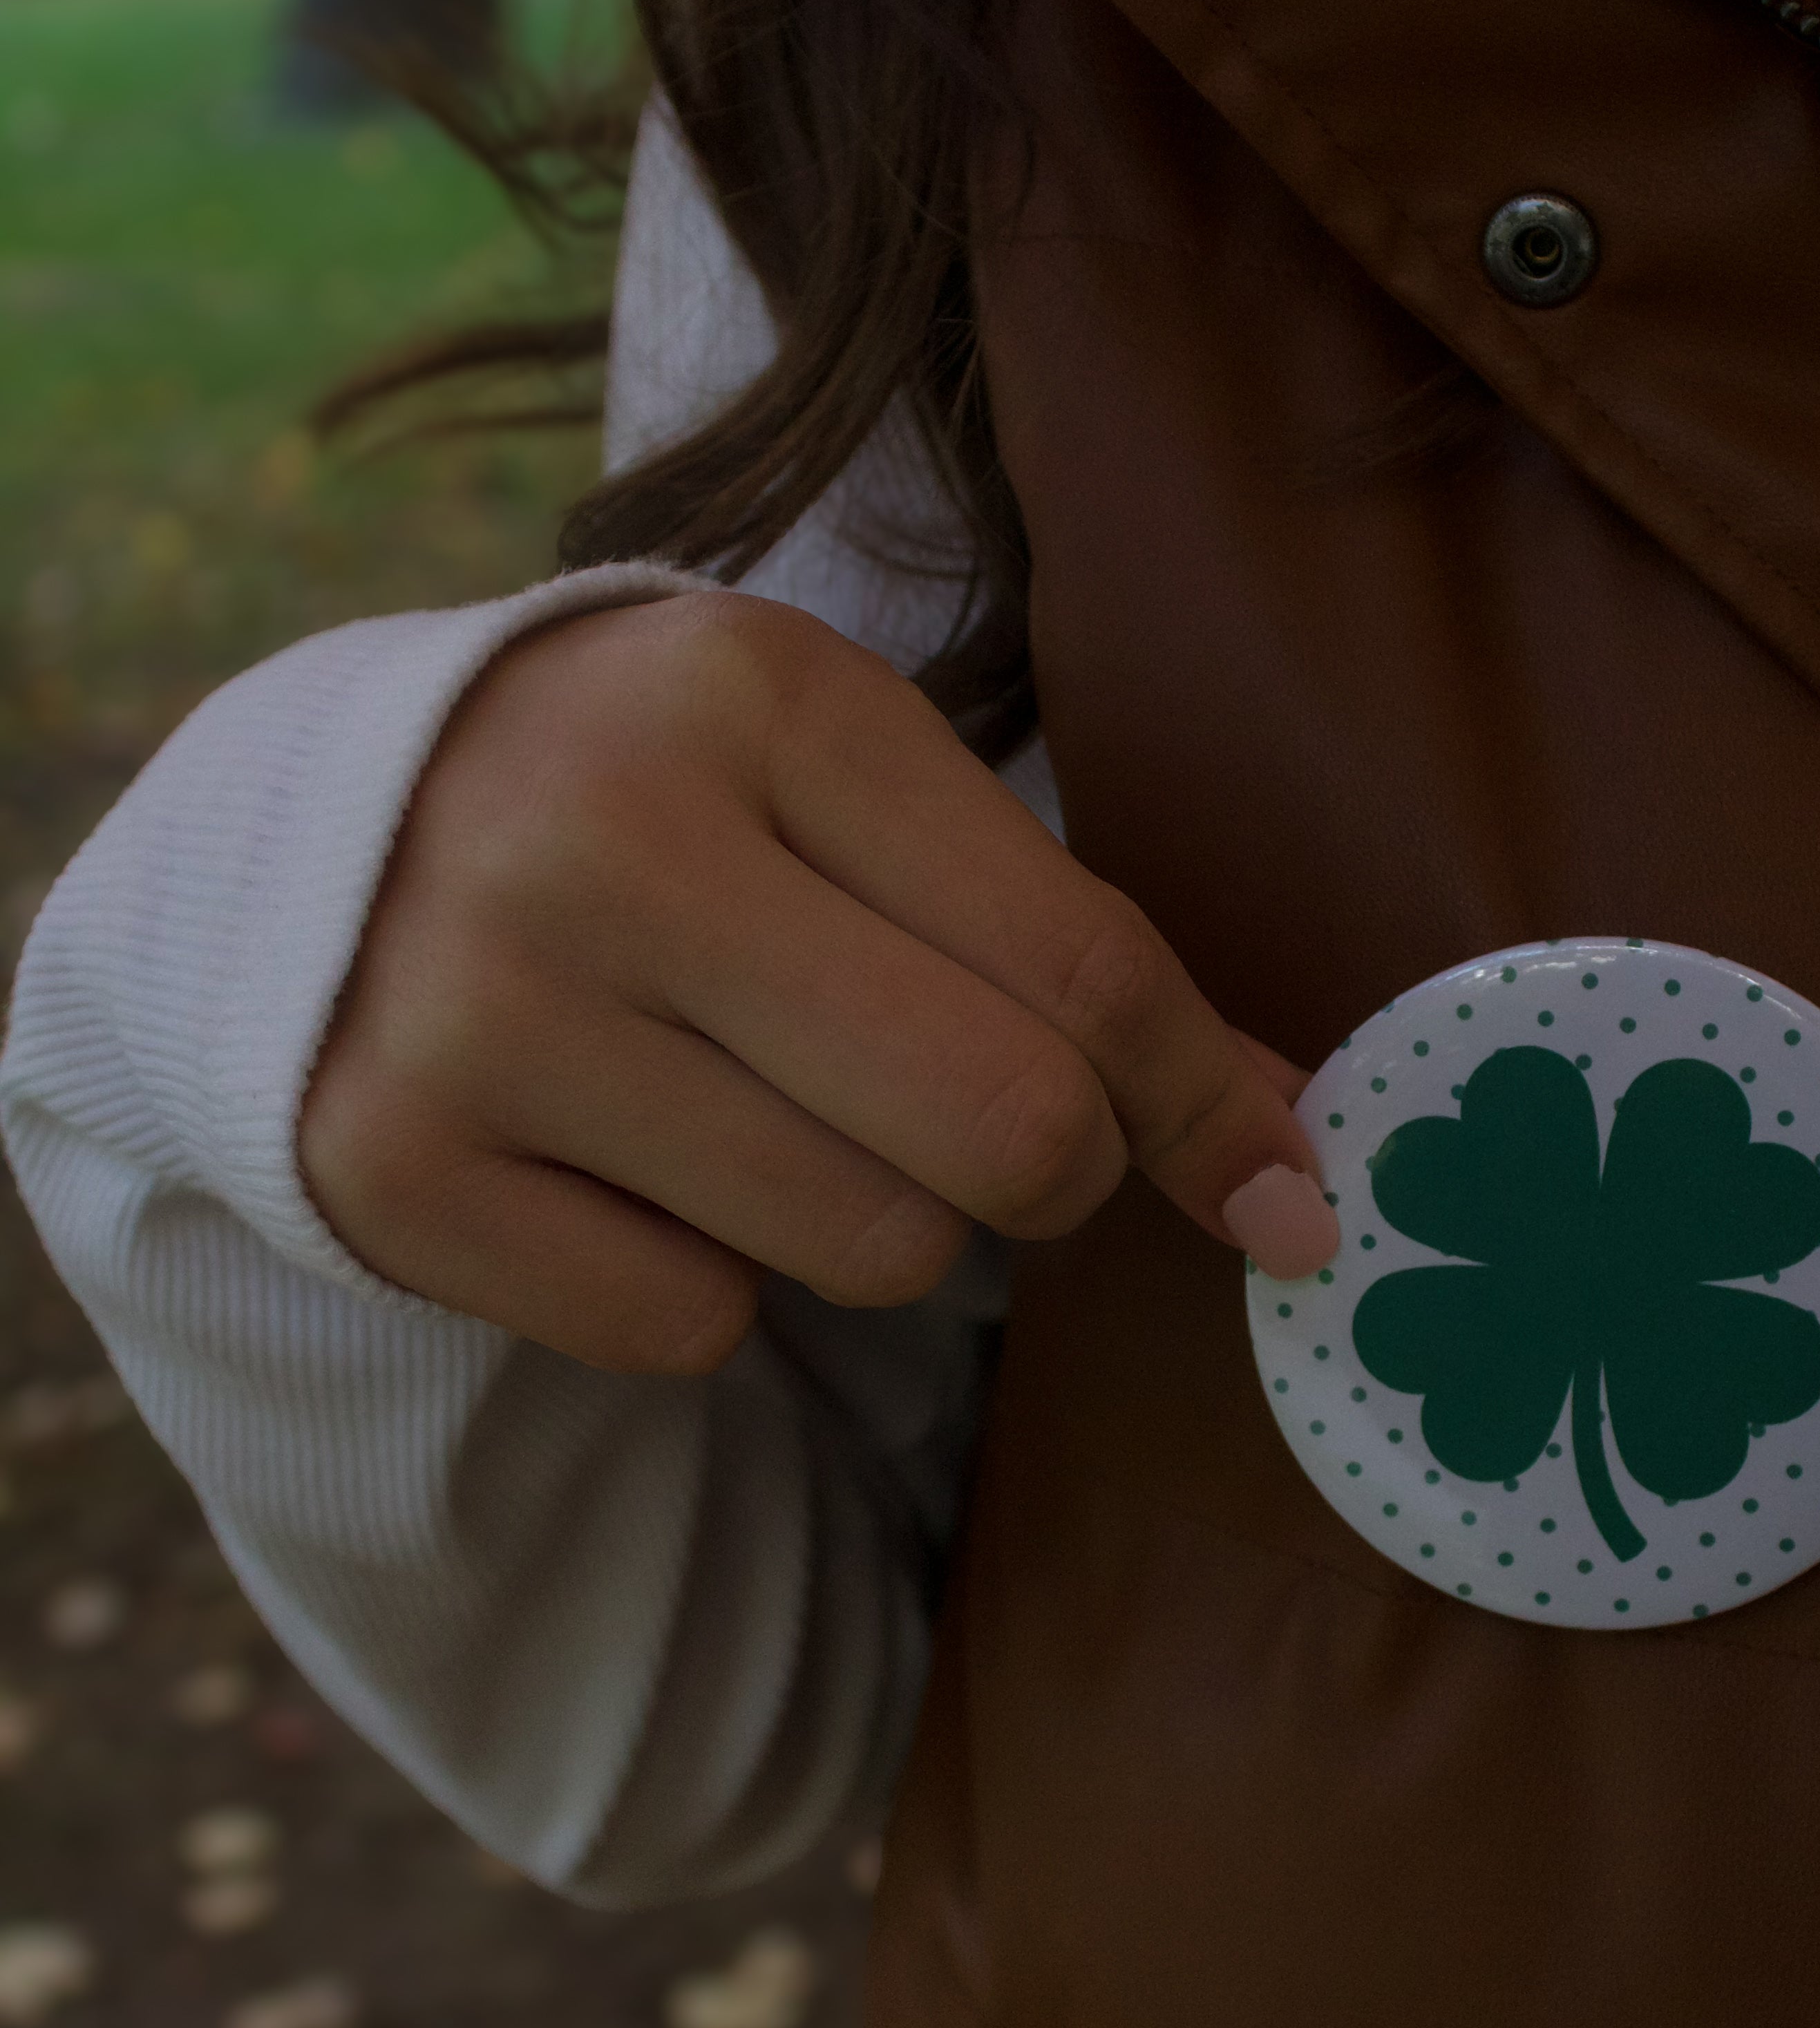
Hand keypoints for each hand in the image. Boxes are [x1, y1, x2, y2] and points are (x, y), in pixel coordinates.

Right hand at [299, 589, 1336, 1374]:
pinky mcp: (396, 1173)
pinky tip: (633, 1163)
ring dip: (876, 1219)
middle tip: (991, 1130)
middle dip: (1053, 1170)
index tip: (1285, 1189)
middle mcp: (606, 846)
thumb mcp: (852, 784)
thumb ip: (1070, 950)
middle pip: (1004, 1134)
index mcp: (756, 698)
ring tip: (772, 1107)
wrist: (317, 835)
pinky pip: (696, 1329)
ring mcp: (482, 1017)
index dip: (1207, 1105)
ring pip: (866, 1252)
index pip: (1082, 967)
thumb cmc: (660, 798)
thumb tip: (1293, 1167)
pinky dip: (710, 1281)